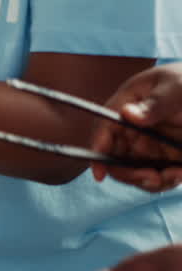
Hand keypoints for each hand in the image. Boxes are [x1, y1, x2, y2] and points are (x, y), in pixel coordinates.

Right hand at [90, 63, 181, 190]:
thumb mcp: (175, 88)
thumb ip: (155, 103)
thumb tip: (128, 114)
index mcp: (126, 106)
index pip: (103, 129)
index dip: (97, 151)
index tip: (99, 173)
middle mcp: (131, 129)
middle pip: (114, 157)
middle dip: (129, 173)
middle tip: (153, 177)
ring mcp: (148, 144)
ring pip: (135, 172)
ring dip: (150, 181)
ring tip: (176, 174)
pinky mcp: (165, 156)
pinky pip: (158, 176)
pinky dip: (167, 181)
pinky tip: (180, 173)